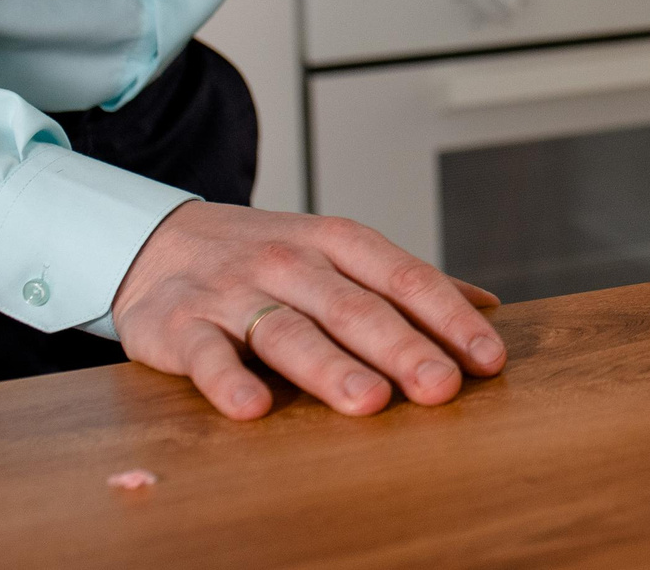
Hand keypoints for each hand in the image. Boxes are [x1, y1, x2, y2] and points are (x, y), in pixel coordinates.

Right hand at [111, 200, 506, 421]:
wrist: (160, 242)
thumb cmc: (271, 258)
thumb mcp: (341, 254)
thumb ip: (409, 283)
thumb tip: (489, 307)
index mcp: (340, 243)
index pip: (405, 278)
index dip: (448, 318)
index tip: (488, 359)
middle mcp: (291, 262)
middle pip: (354, 308)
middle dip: (402, 348)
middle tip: (440, 387)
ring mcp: (234, 293)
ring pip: (288, 331)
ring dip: (330, 367)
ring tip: (369, 402)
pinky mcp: (178, 325)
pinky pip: (206, 354)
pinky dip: (228, 380)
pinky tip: (255, 408)